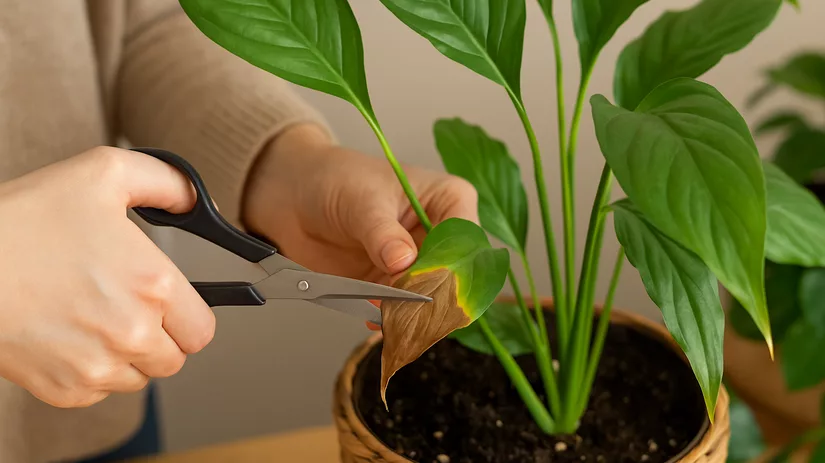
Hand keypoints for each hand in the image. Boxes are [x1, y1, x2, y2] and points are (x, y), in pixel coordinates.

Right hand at [0, 147, 214, 407]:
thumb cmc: (24, 220)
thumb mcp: (104, 173)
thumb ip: (167, 182)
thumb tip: (193, 200)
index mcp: (154, 285)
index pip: (202, 329)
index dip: (187, 315)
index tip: (169, 305)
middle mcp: (133, 333)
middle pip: (174, 358)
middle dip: (160, 336)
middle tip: (126, 307)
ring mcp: (98, 366)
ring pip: (138, 377)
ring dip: (128, 356)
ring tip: (94, 318)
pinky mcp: (65, 389)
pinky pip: (100, 391)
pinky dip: (92, 370)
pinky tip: (69, 335)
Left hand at [242, 125, 478, 323]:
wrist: (294, 195)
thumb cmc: (336, 180)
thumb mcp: (362, 201)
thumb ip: (383, 234)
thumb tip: (404, 262)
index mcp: (449, 200)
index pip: (466, 238)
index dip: (453, 263)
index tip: (431, 282)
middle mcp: (440, 235)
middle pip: (453, 275)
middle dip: (433, 294)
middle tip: (411, 308)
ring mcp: (416, 263)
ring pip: (429, 297)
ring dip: (411, 312)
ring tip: (391, 319)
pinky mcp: (392, 285)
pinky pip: (400, 309)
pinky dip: (390, 318)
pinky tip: (376, 321)